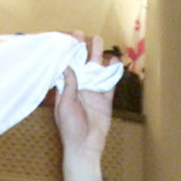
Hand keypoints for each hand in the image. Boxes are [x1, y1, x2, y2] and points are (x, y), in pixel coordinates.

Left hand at [54, 33, 112, 180]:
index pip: (66, 69)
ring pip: (97, 70)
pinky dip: (113, 71)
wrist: (85, 146)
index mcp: (66, 91)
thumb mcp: (66, 105)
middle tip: (81, 34)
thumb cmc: (70, 128)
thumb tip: (68, 66)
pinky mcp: (106, 99)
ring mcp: (93, 93)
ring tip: (99, 40)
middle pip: (82, 66)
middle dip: (82, 50)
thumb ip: (69, 85)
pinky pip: (110, 82)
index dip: (67, 55)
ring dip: (98, 56)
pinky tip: (113, 60)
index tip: (67, 40)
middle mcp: (79, 89)